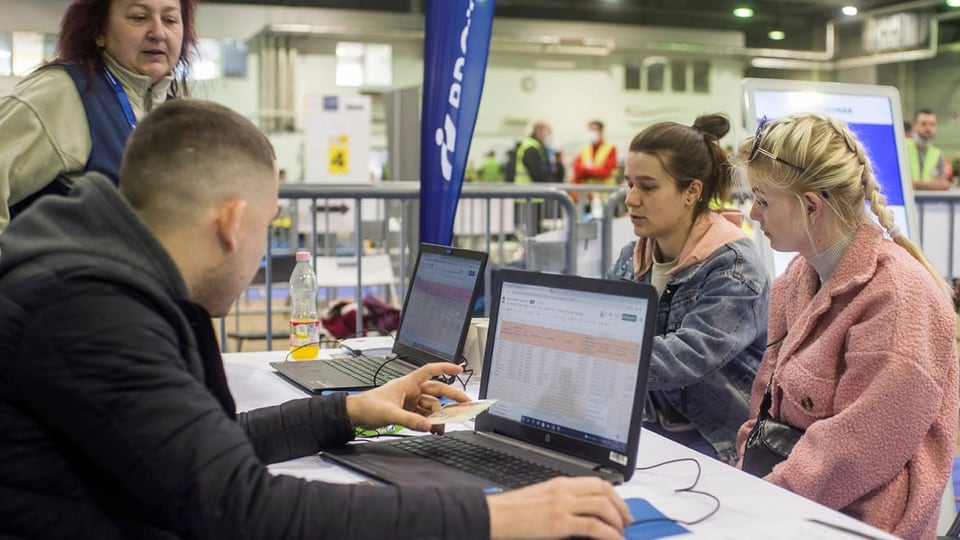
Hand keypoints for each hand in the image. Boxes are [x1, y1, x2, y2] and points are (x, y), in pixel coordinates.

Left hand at [345, 362, 468, 431]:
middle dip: (452, 397)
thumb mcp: (390, 413)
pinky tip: (432, 429)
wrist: (355, 415)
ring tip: (442, 427)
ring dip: (438, 416)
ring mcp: (410, 401)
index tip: (459, 370)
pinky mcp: (407, 411)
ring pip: (431, 406)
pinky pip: (423, 416)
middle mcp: (411, 390)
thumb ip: (411, 420)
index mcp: (408, 383)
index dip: (445, 368)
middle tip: (465, 404)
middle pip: (437, 390)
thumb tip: (429, 425)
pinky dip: (429, 422)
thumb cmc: (368, 405)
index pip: (430, 370)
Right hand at [487, 477, 631, 539]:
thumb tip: (579, 512)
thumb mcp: (541, 499)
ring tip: (620, 533)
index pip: (596, 482)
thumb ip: (561, 501)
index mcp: (560, 483)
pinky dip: (609, 534)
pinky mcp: (559, 522)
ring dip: (617, 520)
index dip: (614, 495)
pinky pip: (593, 525)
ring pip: (603, 506)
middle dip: (621, 506)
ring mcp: (563, 505)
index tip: (620, 508)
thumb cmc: (512, 510)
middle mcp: (564, 490)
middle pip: (604, 491)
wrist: (494, 515)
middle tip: (627, 521)